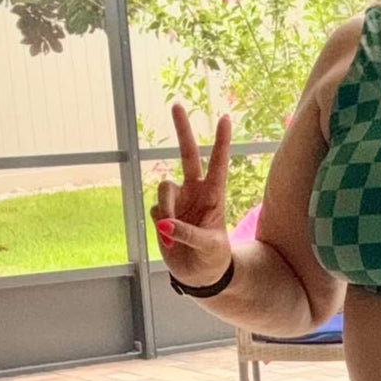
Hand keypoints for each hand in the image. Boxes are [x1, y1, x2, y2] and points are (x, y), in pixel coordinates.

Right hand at [151, 104, 233, 286]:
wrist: (200, 275)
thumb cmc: (213, 258)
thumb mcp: (207, 247)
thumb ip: (187, 233)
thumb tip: (164, 223)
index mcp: (214, 195)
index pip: (218, 164)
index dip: (220, 142)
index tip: (225, 117)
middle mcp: (195, 192)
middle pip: (187, 155)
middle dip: (182, 130)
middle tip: (177, 104)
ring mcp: (178, 201)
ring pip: (164, 188)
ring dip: (165, 205)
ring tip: (172, 230)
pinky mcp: (163, 213)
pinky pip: (155, 210)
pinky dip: (160, 223)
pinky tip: (168, 236)